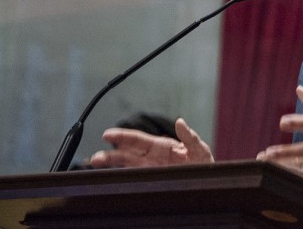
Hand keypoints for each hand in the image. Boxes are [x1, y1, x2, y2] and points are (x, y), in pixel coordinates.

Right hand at [88, 118, 213, 167]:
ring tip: (96, 165)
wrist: (207, 180)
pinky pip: (134, 177)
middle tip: (95, 157)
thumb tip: (180, 121)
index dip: (123, 136)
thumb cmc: (203, 163)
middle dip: (111, 154)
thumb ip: (190, 137)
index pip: (138, 139)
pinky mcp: (152, 179)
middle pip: (127, 153)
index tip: (108, 135)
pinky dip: (121, 176)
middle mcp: (152, 157)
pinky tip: (110, 177)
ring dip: (112, 164)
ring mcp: (151, 169)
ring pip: (127, 165)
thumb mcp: (199, 149)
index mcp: (162, 146)